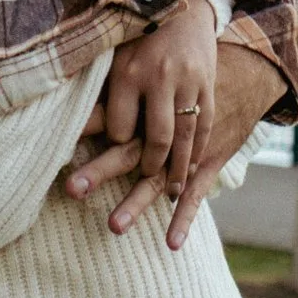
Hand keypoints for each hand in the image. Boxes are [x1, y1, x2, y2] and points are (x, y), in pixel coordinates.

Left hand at [68, 37, 286, 246]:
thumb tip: (64, 81)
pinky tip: (171, 243)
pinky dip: (185, 216)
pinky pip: (197, 188)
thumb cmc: (177, 61)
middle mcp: (166, 109)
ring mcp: (191, 135)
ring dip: (137, 201)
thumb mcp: (142, 55)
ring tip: (114, 226)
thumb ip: (109, 74)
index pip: (109, 115)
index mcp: (144, 80)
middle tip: (72, 190)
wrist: (242, 62)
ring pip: (161, 171)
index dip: (83, 130)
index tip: (55, 148)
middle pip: (129, 145)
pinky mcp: (211, 152)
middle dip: (101, 170)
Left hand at [76, 2, 215, 220]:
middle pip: (156, 138)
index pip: (119, 126)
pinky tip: (192, 168)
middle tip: (143, 179)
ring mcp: (187, 83)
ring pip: (185, 137)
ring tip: (171, 190)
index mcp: (129, 72)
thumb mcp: (113, 52)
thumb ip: (96, 86)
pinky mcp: (208, 85)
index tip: (112, 146)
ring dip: (177, 169)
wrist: (185, 3)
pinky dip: (198, 150)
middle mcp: (159, 79)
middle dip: (148, 165)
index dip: (114, 142)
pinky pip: (204, 125)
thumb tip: (62, 119)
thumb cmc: (139, 32)